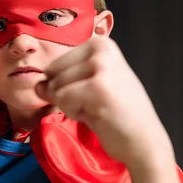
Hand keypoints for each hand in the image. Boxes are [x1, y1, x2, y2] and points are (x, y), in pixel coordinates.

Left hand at [35, 36, 173, 169]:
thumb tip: (37, 85)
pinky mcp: (98, 86)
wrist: (144, 140)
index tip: (94, 93)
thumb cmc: (116, 113)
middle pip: (53, 73)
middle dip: (67, 94)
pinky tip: (98, 114)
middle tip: (96, 102)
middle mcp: (101, 48)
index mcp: (100, 42)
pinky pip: (62, 99)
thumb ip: (59, 82)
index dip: (68, 85)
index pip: (55, 64)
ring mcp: (101, 65)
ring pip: (56, 87)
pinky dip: (75, 112)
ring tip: (98, 107)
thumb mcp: (85, 89)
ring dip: (71, 105)